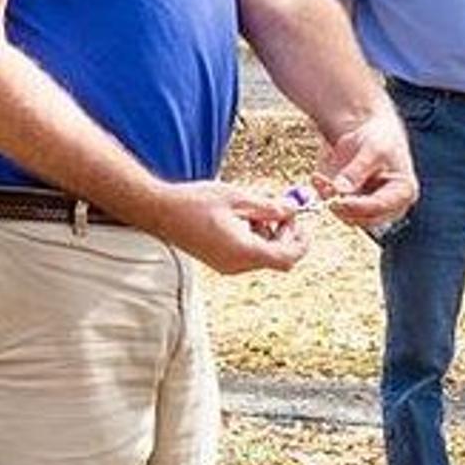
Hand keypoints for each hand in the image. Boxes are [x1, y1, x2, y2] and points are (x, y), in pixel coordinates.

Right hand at [147, 179, 314, 274]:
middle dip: (285, 235)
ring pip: (262, 256)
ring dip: (269, 235)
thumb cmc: (196, 202)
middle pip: (277, 258)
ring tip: (257, 210)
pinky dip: (254, 239)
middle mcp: (237, 266)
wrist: (161, 212)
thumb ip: (268, 207)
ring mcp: (227, 266)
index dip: (302, 241)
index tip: (304, 222)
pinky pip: (247, 255)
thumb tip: (292, 210)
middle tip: (282, 210)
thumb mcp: (238, 198)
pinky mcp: (219, 262)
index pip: (288, 257)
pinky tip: (242, 218)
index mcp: (245, 252)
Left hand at [313, 104, 417, 231]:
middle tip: (326, 189)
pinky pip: (337, 207)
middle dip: (343, 206)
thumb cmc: (380, 139)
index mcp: (404, 192)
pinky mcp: (354, 206)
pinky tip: (318, 179)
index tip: (339, 201)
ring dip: (331, 200)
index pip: (381, 206)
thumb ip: (357, 169)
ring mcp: (371, 209)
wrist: (372, 135)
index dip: (359, 206)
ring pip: (348, 216)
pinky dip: (325, 194)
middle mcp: (390, 207)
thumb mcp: (373, 148)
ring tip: (319, 179)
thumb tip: (340, 189)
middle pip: (364, 218)